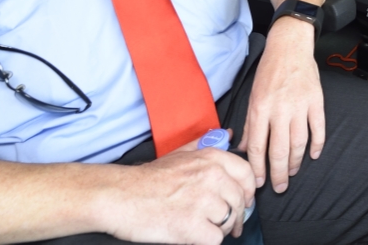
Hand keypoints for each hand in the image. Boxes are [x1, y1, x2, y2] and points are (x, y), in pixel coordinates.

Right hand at [103, 137, 254, 243]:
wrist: (120, 196)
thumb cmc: (147, 179)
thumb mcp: (179, 154)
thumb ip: (205, 145)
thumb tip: (227, 135)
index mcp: (211, 158)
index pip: (247, 174)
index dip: (248, 191)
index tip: (244, 201)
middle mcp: (211, 177)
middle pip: (239, 201)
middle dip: (235, 216)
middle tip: (229, 225)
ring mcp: (203, 201)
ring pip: (228, 221)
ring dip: (219, 229)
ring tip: (205, 229)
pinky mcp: (192, 226)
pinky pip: (215, 239)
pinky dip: (206, 241)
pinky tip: (194, 237)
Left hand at [241, 17, 325, 193]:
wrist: (290, 47)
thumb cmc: (269, 71)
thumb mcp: (253, 95)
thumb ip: (250, 123)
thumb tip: (245, 148)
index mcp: (261, 108)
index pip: (258, 146)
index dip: (258, 167)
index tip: (259, 182)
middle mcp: (280, 109)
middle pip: (279, 150)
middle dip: (278, 173)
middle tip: (279, 187)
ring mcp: (300, 106)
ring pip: (299, 143)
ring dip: (295, 162)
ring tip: (292, 172)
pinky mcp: (316, 101)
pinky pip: (318, 129)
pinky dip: (317, 145)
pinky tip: (313, 155)